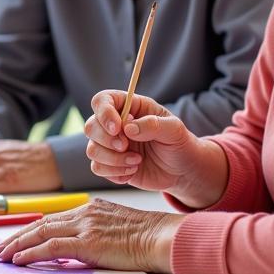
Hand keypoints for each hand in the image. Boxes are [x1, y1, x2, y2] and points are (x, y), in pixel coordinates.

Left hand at [0, 198, 182, 273]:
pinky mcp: (88, 242)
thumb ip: (94, 235)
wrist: (164, 238)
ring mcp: (85, 226)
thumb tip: (75, 251)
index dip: (30, 230)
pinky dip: (31, 253)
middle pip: (40, 223)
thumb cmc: (148, 239)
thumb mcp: (116, 230)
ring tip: (2, 256)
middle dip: (17, 236)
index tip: (16, 240)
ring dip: (17, 244)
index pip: (52, 219)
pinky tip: (19, 260)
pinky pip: (51, 246)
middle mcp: (84, 213)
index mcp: (90, 209)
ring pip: (40, 232)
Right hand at [83, 90, 204, 189]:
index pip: (102, 101)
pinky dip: (115, 173)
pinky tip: (133, 171)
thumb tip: (128, 128)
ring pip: (92, 150)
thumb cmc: (179, 144)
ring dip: (113, 159)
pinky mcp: (111, 165)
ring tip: (137, 161)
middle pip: (91, 126)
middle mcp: (115, 125)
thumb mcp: (174, 130)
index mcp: (129, 108)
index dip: (104, 112)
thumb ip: (153, 125)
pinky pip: (98, 168)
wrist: (182, 171)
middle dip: (107, 140)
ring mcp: (110, 145)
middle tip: (126, 146)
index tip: (117, 128)